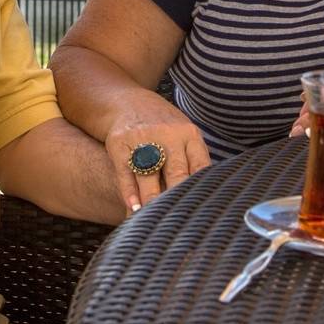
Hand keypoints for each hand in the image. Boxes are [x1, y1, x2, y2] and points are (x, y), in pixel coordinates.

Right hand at [103, 96, 212, 212]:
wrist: (127, 102)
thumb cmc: (163, 129)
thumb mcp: (183, 136)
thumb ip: (193, 163)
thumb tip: (204, 200)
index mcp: (190, 134)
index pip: (201, 167)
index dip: (201, 192)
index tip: (202, 212)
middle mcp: (168, 134)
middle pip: (176, 173)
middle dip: (177, 199)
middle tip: (180, 221)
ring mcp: (142, 138)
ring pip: (149, 176)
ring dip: (152, 202)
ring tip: (155, 221)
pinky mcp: (119, 143)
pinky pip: (126, 173)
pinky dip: (130, 194)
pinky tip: (134, 209)